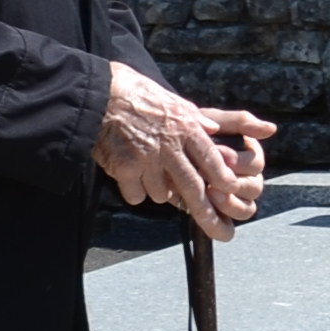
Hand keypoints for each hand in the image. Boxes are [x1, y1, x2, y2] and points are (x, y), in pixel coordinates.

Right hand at [96, 64, 273, 240]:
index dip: (223, 181)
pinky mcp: (123, 168)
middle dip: (209, 214)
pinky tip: (131, 175)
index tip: (232, 195)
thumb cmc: (140, 98)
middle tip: (223, 234)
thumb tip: (228, 130)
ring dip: (161, 192)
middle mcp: (169, 145)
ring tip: (151, 174)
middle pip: (193, 187)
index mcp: (187, 128)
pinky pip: (137, 195)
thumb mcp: (178, 104)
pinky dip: (136, 192)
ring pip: (162, 194)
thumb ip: (202, 122)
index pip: (212, 161)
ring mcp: (146, 158)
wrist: (97, 96)